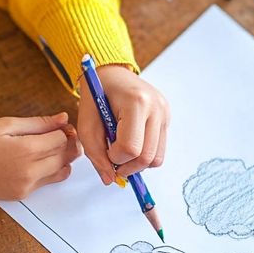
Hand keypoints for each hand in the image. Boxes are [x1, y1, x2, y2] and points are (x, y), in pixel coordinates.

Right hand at [0, 113, 79, 199]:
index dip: (64, 130)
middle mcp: (30, 171)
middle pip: (64, 157)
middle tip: (61, 134)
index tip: (60, 125)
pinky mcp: (21, 195)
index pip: (61, 140)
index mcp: (26, 150)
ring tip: (51, 148)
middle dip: (67, 144)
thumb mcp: (6, 124)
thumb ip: (38, 123)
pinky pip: (46, 183)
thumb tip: (62, 118)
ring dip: (62, 159)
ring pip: (60, 172)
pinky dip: (50, 172)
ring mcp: (26, 186)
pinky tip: (39, 161)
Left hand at [77, 65, 169, 183]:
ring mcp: (165, 112)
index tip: (106, 150)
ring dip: (137, 163)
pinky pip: (159, 149)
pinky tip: (131, 143)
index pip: (131, 148)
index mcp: (136, 102)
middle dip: (128, 167)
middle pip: (147, 157)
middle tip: (113, 161)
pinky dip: (144, 154)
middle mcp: (156, 107)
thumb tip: (110, 180)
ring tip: (121, 152)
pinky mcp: (167, 118)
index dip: (115, 158)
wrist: (111, 72)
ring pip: (157, 158)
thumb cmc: (96, 95)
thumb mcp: (86, 122)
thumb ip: (95, 153)